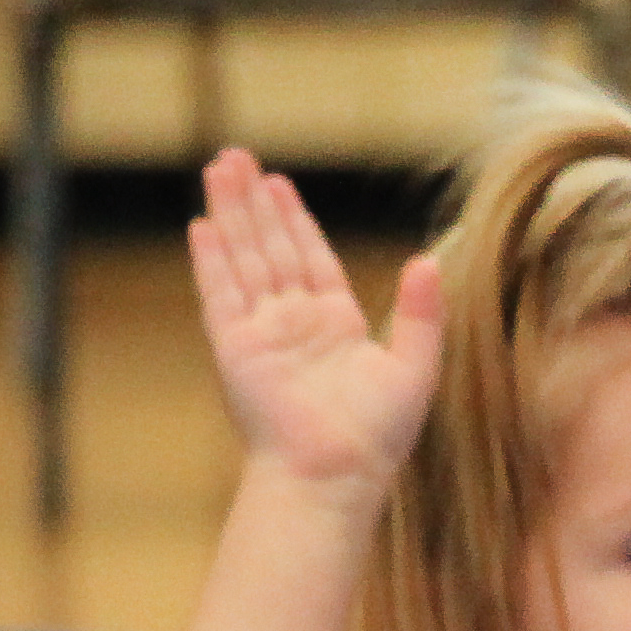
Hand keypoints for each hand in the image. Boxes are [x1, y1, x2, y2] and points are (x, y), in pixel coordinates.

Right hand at [185, 150, 438, 498]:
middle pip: (269, 247)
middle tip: (238, 156)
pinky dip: (211, 258)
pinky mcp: (234, 346)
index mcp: (336, 325)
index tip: (280, 182)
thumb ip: (422, 312)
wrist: (336, 473)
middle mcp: (293, 323)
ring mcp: (260, 332)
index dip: (294, 220)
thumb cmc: (378, 435)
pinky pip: (220, 292)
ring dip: (230, 214)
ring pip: (243, 257)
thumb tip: (427, 259)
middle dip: (255, 202)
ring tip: (219, 169)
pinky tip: (202, 224)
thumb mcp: (416, 365)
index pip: (311, 258)